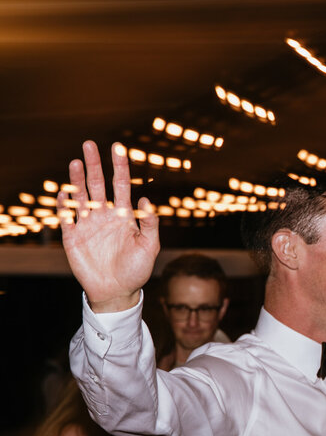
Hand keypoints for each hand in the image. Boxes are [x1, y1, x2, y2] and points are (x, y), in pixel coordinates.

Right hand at [59, 141, 157, 312]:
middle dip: (94, 164)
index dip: (120, 166)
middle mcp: (105, 216)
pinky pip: (66, 217)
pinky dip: (65, 204)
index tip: (118, 147)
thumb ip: (151, 224)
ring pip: (81, 196)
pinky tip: (65, 191)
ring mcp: (88, 225)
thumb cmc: (137, 271)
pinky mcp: (73, 237)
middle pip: (98, 184)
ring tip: (76, 161)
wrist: (117, 292)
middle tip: (89, 144)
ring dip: (77, 179)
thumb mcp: (150, 247)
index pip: (121, 185)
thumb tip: (146, 198)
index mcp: (124, 216)